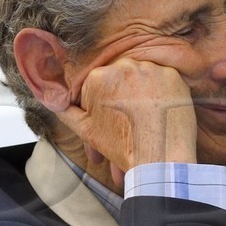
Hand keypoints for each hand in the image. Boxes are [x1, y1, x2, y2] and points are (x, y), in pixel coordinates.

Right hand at [61, 57, 198, 186]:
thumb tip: (52, 101)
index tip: (111, 120)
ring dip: (141, 97)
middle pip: (120, 81)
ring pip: (142, 80)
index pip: (98, 85)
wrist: (159, 158)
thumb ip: (66, 112)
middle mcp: (123, 66)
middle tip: (127, 122)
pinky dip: (162, 95)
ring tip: (144, 120)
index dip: (103, 105)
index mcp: (98, 77)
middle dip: (122, 101)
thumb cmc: (122, 146)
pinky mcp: (172, 76)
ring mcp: (150, 69)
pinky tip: (159, 112)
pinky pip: (164, 81)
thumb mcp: (86, 131)